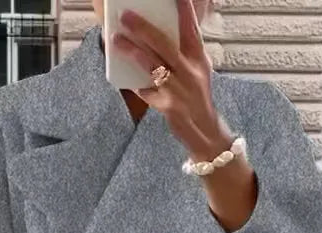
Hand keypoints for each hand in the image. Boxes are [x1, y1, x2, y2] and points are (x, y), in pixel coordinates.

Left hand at [112, 0, 232, 159]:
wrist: (204, 131)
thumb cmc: (196, 96)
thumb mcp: (197, 70)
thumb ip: (182, 52)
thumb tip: (153, 35)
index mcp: (198, 59)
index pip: (191, 29)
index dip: (185, 10)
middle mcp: (190, 72)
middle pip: (164, 44)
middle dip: (143, 28)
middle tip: (126, 16)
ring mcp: (179, 90)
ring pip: (152, 65)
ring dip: (133, 51)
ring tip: (116, 40)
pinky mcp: (169, 107)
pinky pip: (147, 92)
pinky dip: (138, 85)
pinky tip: (128, 79)